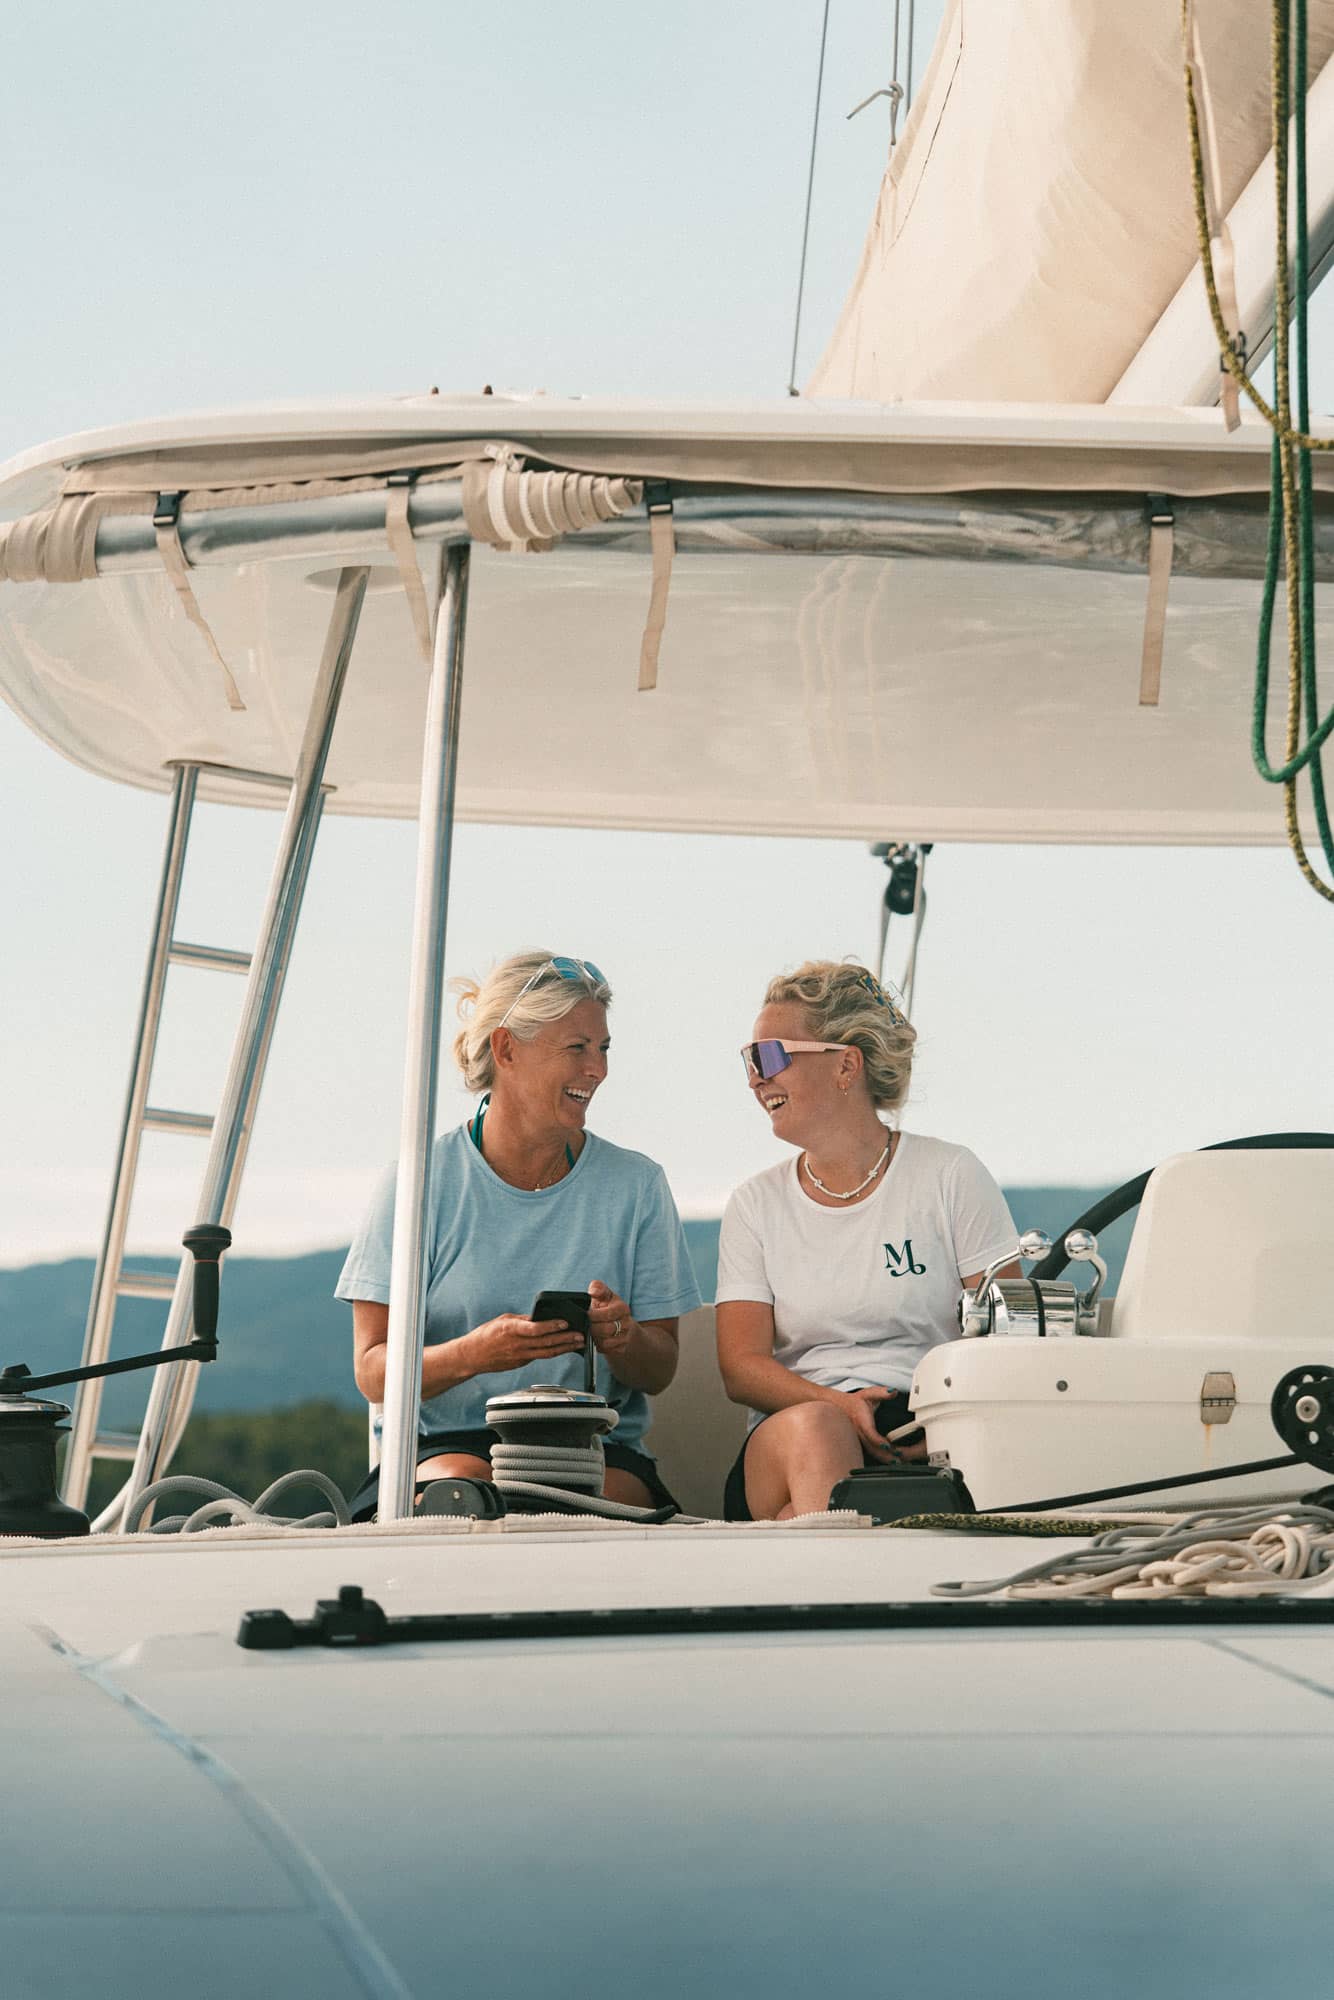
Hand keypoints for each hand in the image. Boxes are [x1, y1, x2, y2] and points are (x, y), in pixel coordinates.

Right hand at [462, 1314, 583, 1375]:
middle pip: (546, 1342)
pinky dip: (554, 1352)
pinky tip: (564, 1348)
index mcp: (511, 1329)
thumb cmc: (486, 1335)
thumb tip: (540, 1317)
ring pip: (547, 1352)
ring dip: (564, 1348)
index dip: (552, 1326)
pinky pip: (540, 1356)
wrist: (472, 1356)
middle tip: (581, 1335)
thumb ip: (522, 1320)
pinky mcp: (521, 1363)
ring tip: (578, 1343)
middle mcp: (517, 1344)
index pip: (535, 1328)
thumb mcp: (503, 1320)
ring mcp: (520, 1356)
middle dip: (566, 1339)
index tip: (565, 1322)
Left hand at [587, 1279, 633, 1357]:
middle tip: (586, 1324)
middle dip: (592, 1327)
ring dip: (594, 1338)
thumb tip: (593, 1291)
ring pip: (605, 1342)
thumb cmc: (608, 1306)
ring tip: (590, 1331)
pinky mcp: (621, 1348)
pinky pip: (606, 1351)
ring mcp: (625, 1337)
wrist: (619, 1322)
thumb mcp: (604, 1295)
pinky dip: (598, 1346)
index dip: (593, 1315)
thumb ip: (598, 1288)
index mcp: (623, 1308)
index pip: (607, 1314)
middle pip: (606, 1330)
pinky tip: (596, 1338)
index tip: (586, 1314)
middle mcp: (627, 1323)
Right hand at [828, 1386, 899, 1460]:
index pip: (869, 1433)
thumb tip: (893, 1392)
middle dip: (885, 1456)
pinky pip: (870, 1453)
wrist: (837, 1408)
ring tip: (897, 1463)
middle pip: (872, 1448)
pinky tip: (889, 1461)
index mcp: (862, 1421)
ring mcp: (858, 1441)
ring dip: (884, 1459)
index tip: (888, 1446)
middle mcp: (859, 1433)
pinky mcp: (859, 1445)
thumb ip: (881, 1393)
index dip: (878, 1441)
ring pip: (871, 1453)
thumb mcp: (868, 1394)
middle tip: (899, 1460)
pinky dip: (880, 1458)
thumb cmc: (853, 1402)